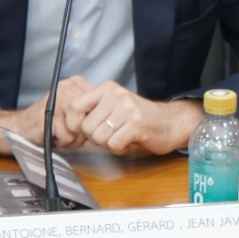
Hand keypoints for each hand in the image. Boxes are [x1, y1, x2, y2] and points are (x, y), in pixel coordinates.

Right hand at [0, 76, 93, 154]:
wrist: (22, 127)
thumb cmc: (52, 123)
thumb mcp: (75, 113)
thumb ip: (92, 113)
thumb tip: (109, 123)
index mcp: (78, 83)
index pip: (101, 107)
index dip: (92, 123)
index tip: (79, 126)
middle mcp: (68, 86)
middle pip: (91, 118)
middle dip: (81, 131)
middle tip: (68, 131)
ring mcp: (58, 97)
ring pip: (79, 128)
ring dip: (71, 138)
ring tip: (60, 133)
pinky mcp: (49, 112)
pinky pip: (67, 135)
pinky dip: (61, 142)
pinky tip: (53, 135)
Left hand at [59, 80, 200, 154]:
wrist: (169, 123)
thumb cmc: (137, 119)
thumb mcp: (113, 107)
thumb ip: (93, 111)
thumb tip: (69, 125)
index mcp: (106, 88)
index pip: (74, 105)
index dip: (72, 123)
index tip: (78, 132)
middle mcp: (116, 94)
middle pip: (86, 127)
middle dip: (95, 138)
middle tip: (111, 135)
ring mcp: (127, 108)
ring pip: (99, 137)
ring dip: (108, 144)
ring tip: (121, 137)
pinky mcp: (136, 124)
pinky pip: (113, 144)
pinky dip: (119, 148)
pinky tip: (129, 141)